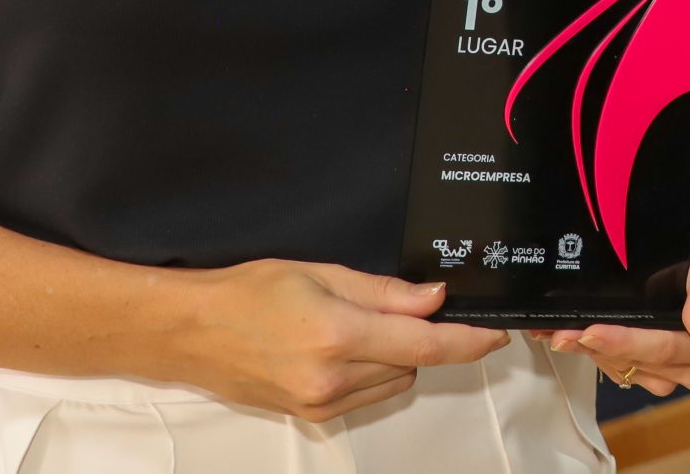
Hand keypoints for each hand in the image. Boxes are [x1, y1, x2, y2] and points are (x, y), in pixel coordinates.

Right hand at [172, 261, 508, 422]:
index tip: (495, 333)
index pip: (423, 345)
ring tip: (356, 327)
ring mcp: (322, 404)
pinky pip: (367, 397)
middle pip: (413, 366)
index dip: (467, 341)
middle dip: (421, 339)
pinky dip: (371, 374)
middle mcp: (333, 378)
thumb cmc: (249, 293)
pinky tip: (341, 350)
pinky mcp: (313, 417)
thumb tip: (435, 298)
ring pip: (393, 384)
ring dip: (396, 359)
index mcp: (338, 335)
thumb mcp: (320, 273)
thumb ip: (384, 291)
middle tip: (400, 310)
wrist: (194, 333)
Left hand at [545, 231, 689, 397]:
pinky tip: (571, 338)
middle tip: (578, 331)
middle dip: (613, 347)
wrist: (660, 246)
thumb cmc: (683, 254)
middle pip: (655, 365)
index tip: (597, 332)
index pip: (680, 348)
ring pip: (635, 372)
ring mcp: (667, 368)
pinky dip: (592, 354)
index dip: (637, 342)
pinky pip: (619, 373)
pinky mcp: (642, 369)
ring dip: (599, 353)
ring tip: (568, 333)